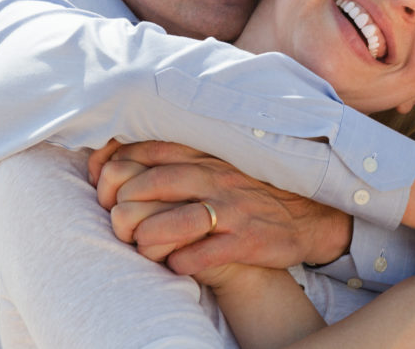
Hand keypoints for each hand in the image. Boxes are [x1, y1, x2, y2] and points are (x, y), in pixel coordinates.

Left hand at [93, 141, 350, 273]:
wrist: (311, 214)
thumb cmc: (252, 188)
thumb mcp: (219, 160)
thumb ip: (179, 155)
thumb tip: (122, 154)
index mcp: (204, 153)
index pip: (143, 150)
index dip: (112, 168)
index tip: (102, 187)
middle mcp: (214, 176)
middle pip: (147, 185)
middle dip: (121, 207)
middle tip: (118, 223)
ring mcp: (229, 209)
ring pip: (168, 223)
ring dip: (145, 239)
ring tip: (142, 247)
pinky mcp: (244, 240)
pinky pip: (199, 255)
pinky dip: (179, 262)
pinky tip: (175, 264)